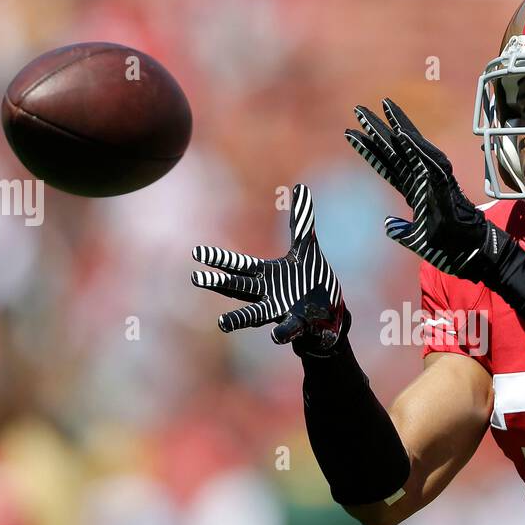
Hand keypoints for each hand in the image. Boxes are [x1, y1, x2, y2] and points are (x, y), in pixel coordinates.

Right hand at [191, 183, 346, 354]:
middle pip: (240, 287)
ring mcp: (281, 310)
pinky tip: (276, 336)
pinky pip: (288, 329)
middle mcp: (268, 294)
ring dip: (239, 319)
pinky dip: (282, 332)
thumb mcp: (307, 248)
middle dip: (219, 283)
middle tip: (196, 278)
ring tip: (222, 324)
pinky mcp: (298, 324)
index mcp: (266, 275)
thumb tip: (302, 188)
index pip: (239, 265)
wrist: (328, 313)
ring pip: (256, 314)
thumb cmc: (311, 281)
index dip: (220, 259)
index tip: (197, 253)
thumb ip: (301, 221)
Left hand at [346, 99, 508, 281]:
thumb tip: (388, 224)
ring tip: (382, 107)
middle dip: (377, 129)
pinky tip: (401, 133)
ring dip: (397, 127)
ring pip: (411, 148)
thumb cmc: (448, 246)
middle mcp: (421, 179)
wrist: (471, 252)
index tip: (350, 134)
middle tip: (358, 109)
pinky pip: (426, 161)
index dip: (369, 150)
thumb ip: (401, 230)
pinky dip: (414, 147)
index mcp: (413, 190)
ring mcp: (433, 178)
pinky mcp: (443, 183)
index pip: (386, 165)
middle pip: (395, 149)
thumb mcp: (417, 240)